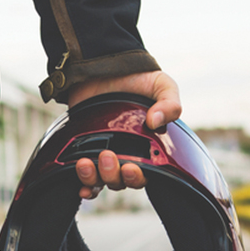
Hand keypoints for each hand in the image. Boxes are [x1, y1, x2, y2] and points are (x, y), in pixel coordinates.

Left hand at [68, 70, 181, 198]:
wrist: (105, 65)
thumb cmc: (139, 78)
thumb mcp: (162, 85)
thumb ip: (169, 102)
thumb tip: (156, 121)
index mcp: (148, 148)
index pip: (145, 175)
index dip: (137, 177)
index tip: (131, 167)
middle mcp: (127, 156)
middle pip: (121, 181)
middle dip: (114, 175)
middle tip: (107, 157)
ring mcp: (105, 153)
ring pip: (102, 180)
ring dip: (94, 178)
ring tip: (85, 163)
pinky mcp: (85, 148)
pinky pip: (87, 176)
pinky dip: (84, 185)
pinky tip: (80, 185)